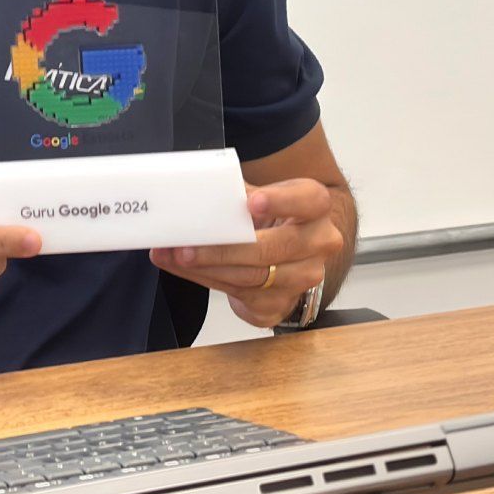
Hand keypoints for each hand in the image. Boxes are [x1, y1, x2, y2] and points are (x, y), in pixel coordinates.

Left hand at [149, 180, 344, 328]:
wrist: (286, 252)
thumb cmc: (269, 218)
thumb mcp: (258, 196)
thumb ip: (236, 192)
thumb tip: (200, 190)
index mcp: (314, 207)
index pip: (308, 199)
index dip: (280, 201)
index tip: (251, 203)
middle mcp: (318, 243)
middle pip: (271, 249)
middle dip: (223, 250)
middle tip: (186, 247)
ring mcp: (303, 276)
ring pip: (252, 277)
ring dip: (207, 268)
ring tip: (174, 257)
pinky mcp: (282, 302)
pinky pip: (241, 295)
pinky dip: (207, 280)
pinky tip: (184, 270)